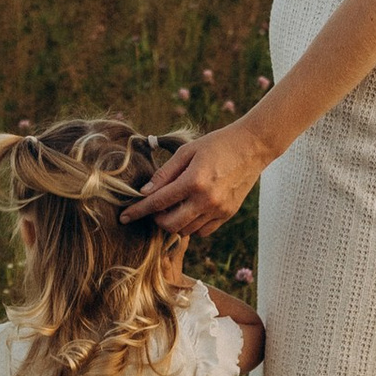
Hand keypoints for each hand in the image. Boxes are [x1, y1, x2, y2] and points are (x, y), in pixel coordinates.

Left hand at [123, 113, 268, 239]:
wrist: (252, 147)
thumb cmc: (216, 144)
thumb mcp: (187, 150)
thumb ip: (165, 173)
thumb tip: (145, 192)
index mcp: (193, 181)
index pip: (158, 202)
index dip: (138, 211)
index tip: (124, 217)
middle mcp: (206, 200)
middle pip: (170, 224)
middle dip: (155, 220)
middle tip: (153, 208)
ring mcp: (218, 210)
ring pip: (186, 231)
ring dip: (173, 223)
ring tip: (172, 207)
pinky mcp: (227, 214)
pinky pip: (202, 231)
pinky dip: (190, 226)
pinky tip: (189, 211)